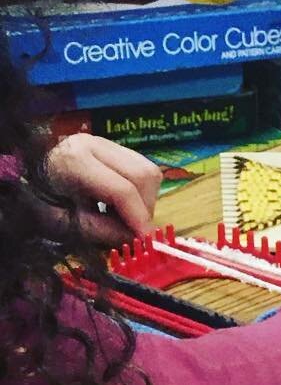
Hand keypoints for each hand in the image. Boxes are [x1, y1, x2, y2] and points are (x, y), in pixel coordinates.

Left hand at [42, 134, 161, 243]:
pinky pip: (142, 168)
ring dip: (147, 199)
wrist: (28, 180)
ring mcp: (105, 142)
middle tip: (136, 230)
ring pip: (148, 170)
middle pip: (143, 175)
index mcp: (77, 161)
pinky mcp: (112, 147)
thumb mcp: (66, 224)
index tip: (146, 242)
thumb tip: (134, 238)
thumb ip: (101, 231)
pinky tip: (125, 204)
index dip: (139, 219)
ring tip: (129, 217)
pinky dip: (142, 191)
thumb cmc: (41, 203)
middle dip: (146, 208)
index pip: (123, 190)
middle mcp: (95, 144)